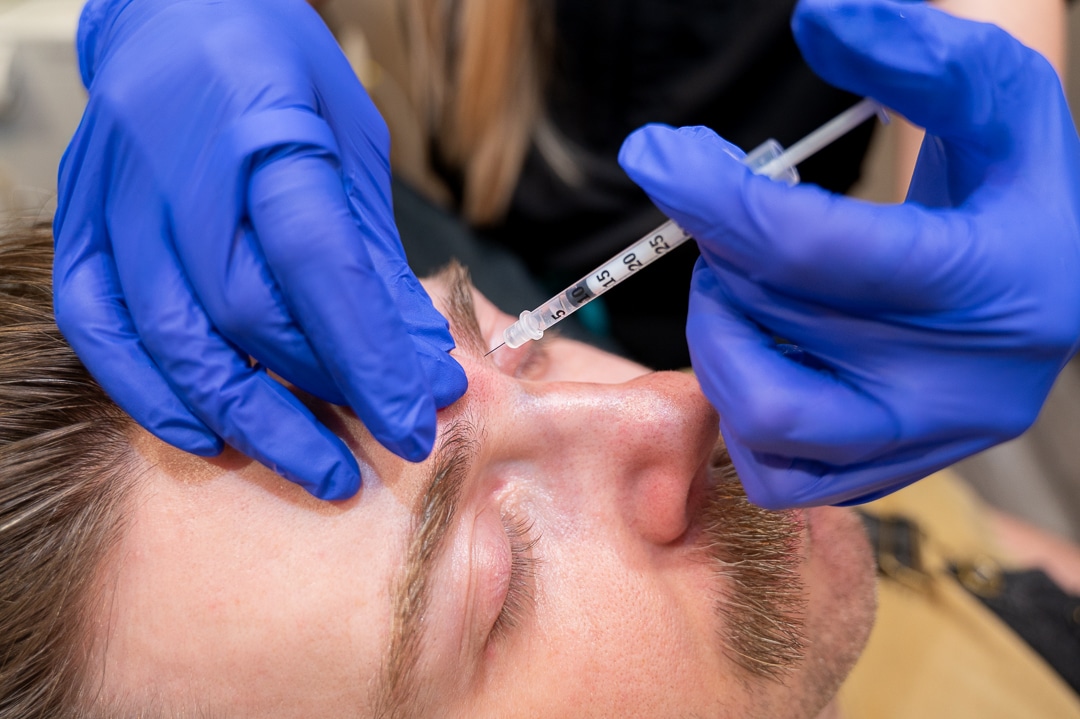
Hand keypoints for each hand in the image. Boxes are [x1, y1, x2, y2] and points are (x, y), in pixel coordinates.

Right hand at [55, 0, 466, 499]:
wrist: (175, 13)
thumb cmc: (279, 74)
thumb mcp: (354, 148)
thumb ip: (375, 257)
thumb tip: (420, 360)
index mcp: (265, 127)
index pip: (319, 264)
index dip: (369, 356)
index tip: (416, 420)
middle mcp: (180, 163)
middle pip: (244, 311)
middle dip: (316, 398)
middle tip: (372, 455)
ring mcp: (116, 193)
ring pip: (170, 334)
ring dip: (244, 417)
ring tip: (308, 464)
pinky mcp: (79, 219)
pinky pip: (97, 323)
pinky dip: (147, 391)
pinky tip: (204, 432)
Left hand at [618, 0, 1079, 507]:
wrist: (1049, 282)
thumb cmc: (1015, 184)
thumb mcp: (999, 94)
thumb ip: (918, 51)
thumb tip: (818, 21)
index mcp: (999, 279)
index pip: (819, 248)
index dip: (717, 196)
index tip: (655, 153)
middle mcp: (965, 381)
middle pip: (779, 324)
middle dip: (722, 254)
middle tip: (729, 215)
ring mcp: (925, 442)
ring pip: (766, 419)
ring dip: (720, 337)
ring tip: (740, 285)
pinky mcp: (889, 475)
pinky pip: (776, 473)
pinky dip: (740, 406)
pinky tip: (758, 346)